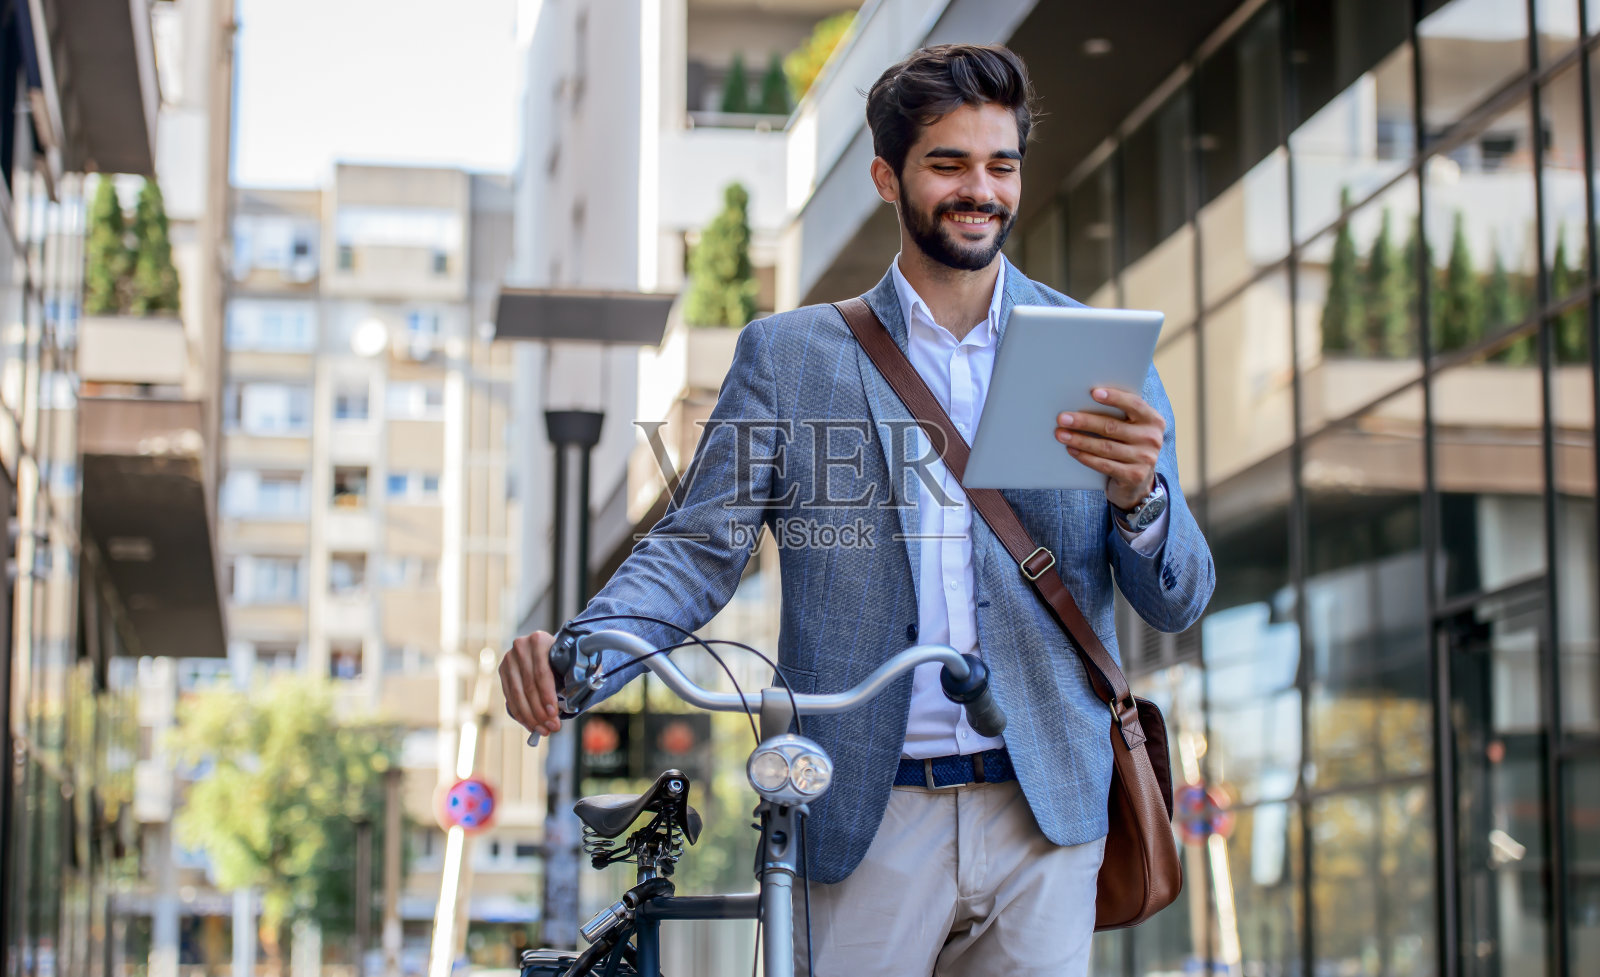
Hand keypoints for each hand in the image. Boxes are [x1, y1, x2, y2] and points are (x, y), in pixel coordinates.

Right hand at [500, 630, 561, 735]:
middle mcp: (521, 647)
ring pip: (518, 694)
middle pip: (529, 686)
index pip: (542, 674)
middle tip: (551, 727)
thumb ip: (568, 677)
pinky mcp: (502, 670)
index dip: (547, 696)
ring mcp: (509, 659)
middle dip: (540, 711)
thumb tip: (569, 706)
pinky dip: (520, 713)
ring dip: (530, 716)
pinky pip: (510, 697)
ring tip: (542, 730)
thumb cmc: (560, 657)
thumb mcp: (565, 660)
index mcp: (539, 640)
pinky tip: (530, 724)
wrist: (544, 647)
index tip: (554, 714)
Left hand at [1054, 387, 1164, 510]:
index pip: (1134, 404)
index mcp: (1153, 420)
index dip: (1114, 397)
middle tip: (1063, 418)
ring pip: (1105, 447)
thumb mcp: (1132, 428)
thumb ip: (1120, 415)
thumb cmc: (1128, 445)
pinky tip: (1072, 450)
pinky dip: (1085, 457)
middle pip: (1112, 426)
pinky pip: (1104, 464)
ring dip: (1080, 440)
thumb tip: (1085, 401)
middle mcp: (1152, 438)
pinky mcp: (1134, 476)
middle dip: (1084, 421)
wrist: (1139, 481)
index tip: (1094, 393)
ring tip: (1061, 434)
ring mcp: (1145, 458)